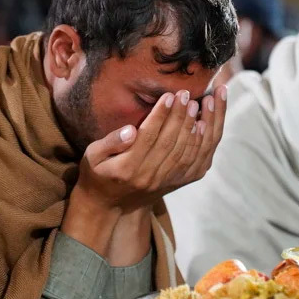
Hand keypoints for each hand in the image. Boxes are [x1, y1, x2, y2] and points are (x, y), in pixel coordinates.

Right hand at [76, 85, 227, 211]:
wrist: (109, 205)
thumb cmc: (98, 173)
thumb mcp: (92, 156)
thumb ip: (109, 142)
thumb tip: (130, 130)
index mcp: (127, 168)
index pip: (148, 137)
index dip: (160, 115)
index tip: (169, 95)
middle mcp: (149, 177)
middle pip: (171, 143)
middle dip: (181, 115)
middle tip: (187, 93)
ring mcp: (166, 182)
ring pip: (188, 152)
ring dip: (198, 126)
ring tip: (204, 102)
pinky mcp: (177, 183)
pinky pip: (196, 162)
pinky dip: (204, 143)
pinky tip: (207, 123)